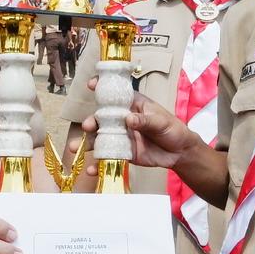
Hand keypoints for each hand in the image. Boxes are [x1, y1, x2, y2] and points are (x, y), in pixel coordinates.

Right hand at [76, 89, 200, 171]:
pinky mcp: (123, 153)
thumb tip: (129, 119)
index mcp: (132, 105)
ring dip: (87, 143)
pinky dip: (98, 164)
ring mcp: (121, 136)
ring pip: (100, 138)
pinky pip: (108, 157)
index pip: (116, 94)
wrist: (180, 153)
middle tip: (87, 126)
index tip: (92, 84)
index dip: (103, 88)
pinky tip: (92, 169)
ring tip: (74, 148)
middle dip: (90, 122)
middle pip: (102, 118)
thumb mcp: (161, 122)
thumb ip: (145, 121)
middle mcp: (123, 119)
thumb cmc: (172, 129)